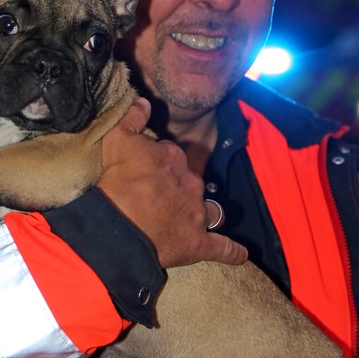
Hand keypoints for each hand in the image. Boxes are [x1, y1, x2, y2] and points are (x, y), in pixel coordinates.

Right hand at [98, 98, 247, 268]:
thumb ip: (132, 118)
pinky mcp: (198, 243)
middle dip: (179, 187)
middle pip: (190, 181)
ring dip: (204, 212)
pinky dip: (232, 252)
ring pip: (209, 210)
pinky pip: (222, 248)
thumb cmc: (116, 182)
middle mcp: (190, 183)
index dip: (158, 164)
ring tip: (194, 219)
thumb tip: (144, 101)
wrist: (119, 225)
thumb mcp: (117, 140)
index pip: (171, 155)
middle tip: (157, 198)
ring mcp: (197, 214)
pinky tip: (241, 255)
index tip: (144, 172)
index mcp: (173, 158)